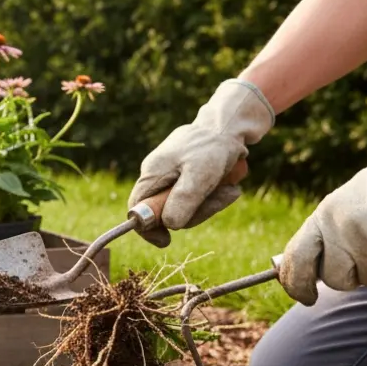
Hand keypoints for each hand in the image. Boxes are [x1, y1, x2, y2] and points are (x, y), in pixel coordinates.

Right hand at [128, 79, 274, 246]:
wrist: (229, 124)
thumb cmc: (213, 147)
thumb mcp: (200, 175)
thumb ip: (183, 200)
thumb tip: (170, 225)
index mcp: (153, 173)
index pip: (137, 209)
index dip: (148, 228)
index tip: (166, 241)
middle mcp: (158, 175)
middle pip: (164, 211)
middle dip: (194, 213)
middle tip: (221, 199)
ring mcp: (171, 176)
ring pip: (183, 206)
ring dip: (208, 204)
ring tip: (229, 190)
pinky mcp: (186, 176)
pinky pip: (195, 198)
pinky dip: (212, 197)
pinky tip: (227, 187)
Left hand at [279, 106, 366, 304]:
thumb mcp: (339, 206)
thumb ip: (322, 237)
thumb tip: (300, 274)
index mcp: (324, 218)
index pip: (298, 259)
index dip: (296, 284)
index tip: (305, 297)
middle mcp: (346, 235)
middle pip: (335, 280)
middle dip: (347, 275)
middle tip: (364, 254)